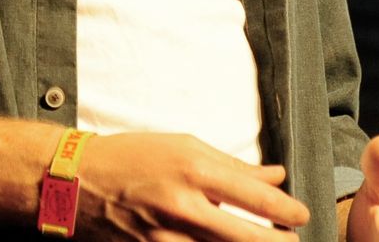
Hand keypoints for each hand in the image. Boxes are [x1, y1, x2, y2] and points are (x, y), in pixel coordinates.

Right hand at [77, 132, 309, 241]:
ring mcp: (166, 237)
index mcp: (194, 170)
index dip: (287, 211)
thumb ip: (232, 166)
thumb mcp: (184, 146)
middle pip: (248, 237)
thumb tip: (275, 177)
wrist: (77, 181)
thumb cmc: (133, 156)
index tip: (301, 214)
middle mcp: (183, 205)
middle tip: (292, 240)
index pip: (256, 197)